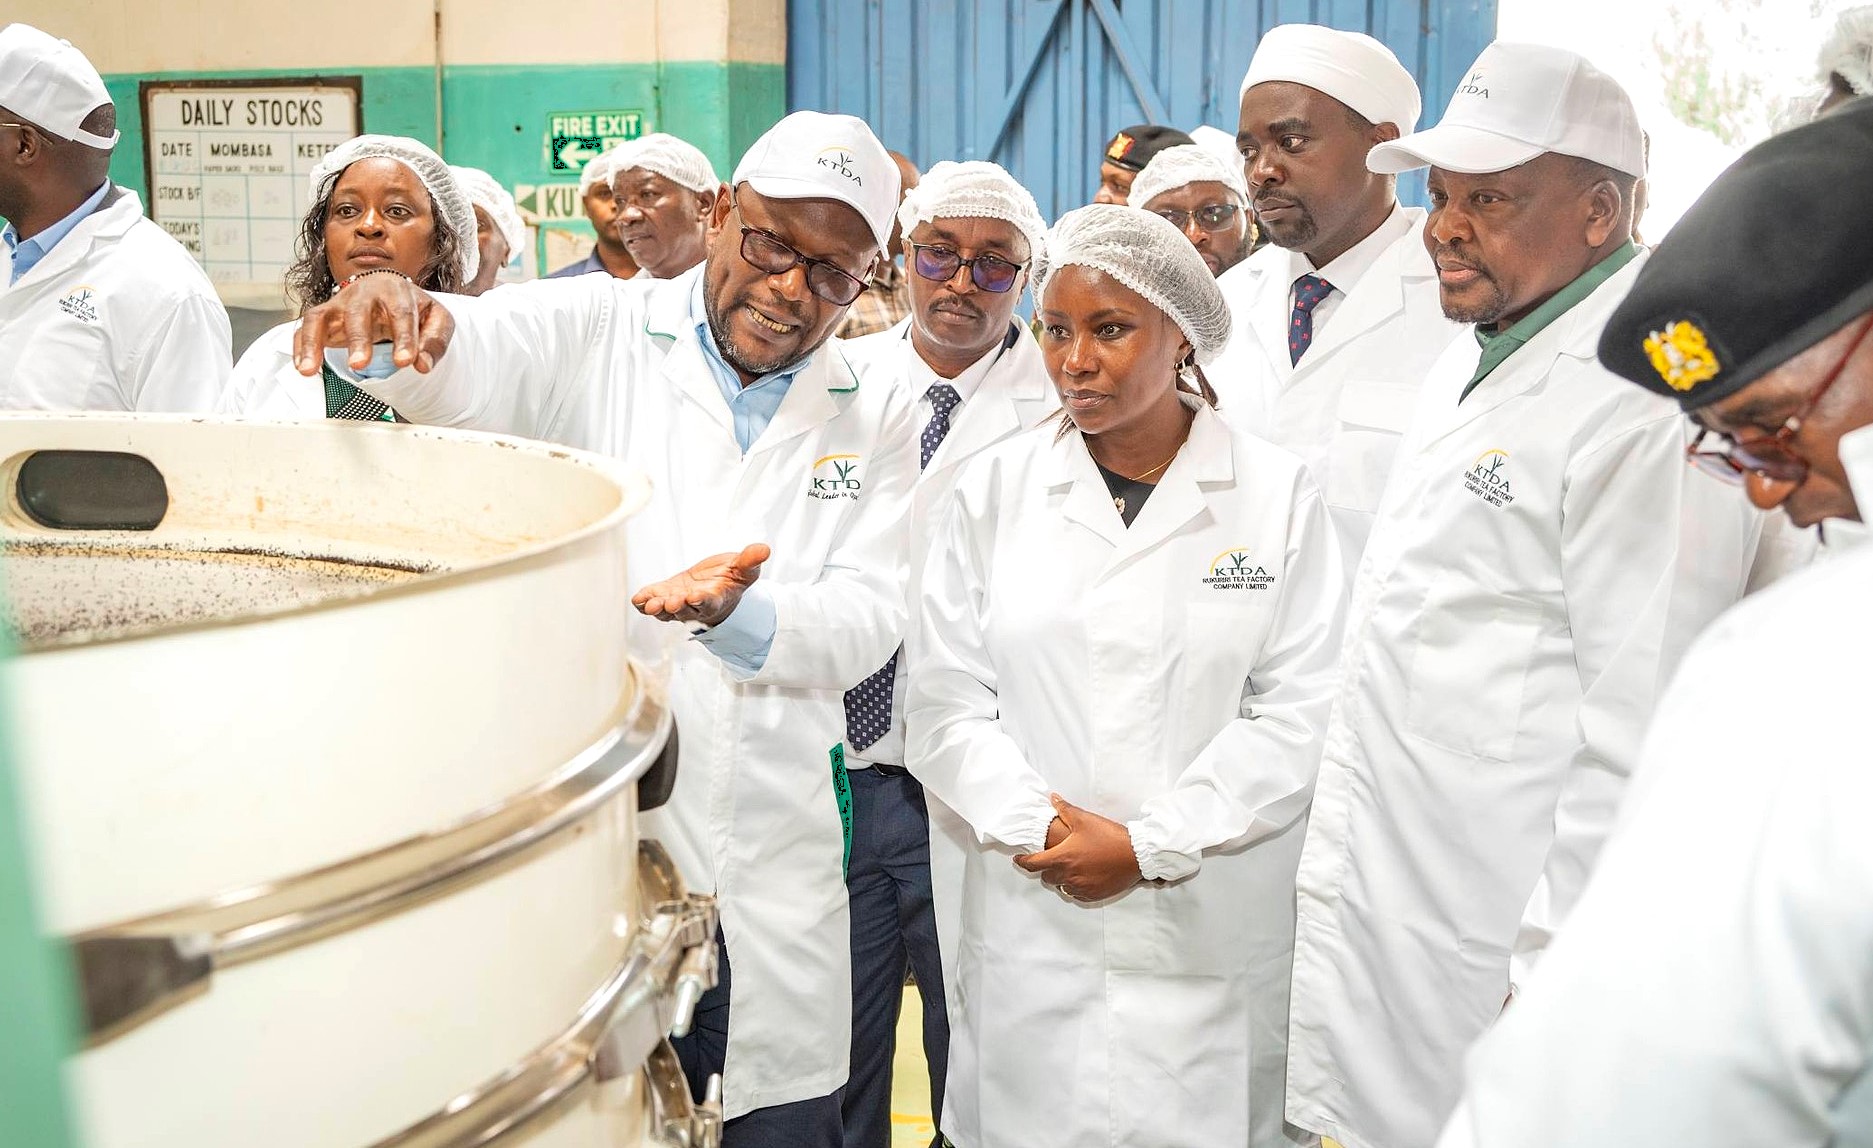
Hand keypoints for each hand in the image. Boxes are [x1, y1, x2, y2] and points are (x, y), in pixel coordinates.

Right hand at [292, 273, 454, 375]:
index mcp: (396, 290)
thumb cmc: (414, 308)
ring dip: (314, 342)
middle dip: (358, 339)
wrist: (391, 292)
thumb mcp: (437, 320)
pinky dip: (301, 346)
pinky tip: (303, 368)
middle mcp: (364, 292)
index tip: (405, 362)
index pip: (401, 313)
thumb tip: (423, 365)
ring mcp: (340, 302)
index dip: (404, 338)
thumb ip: (434, 342)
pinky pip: (306, 328)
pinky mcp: (324, 315)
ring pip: (321, 317)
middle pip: (358, 313)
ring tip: (310, 369)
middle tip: (359, 364)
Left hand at [631, 543, 771, 625]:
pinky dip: (644, 602)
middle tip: (672, 602)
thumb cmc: (730, 580)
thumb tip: (765, 549)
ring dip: (657, 608)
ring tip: (650, 603)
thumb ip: (751, 560)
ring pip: (665, 611)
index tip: (696, 596)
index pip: (708, 603)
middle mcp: (694, 606)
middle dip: (676, 606)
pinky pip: (651, 603)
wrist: (715, 586)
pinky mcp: (663, 595)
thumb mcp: (743, 569)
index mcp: (715, 600)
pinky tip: (638, 598)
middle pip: (684, 610)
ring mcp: (677, 603)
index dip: (701, 600)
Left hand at [1014, 794, 1140, 902]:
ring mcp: (1081, 888)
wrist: (1135, 855)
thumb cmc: (1109, 837)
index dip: (1023, 862)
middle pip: (1046, 877)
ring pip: (1061, 887)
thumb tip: (1053, 799)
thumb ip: (1065, 809)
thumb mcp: (1085, 819)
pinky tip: (1081, 877)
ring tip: (1069, 867)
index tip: (1018, 860)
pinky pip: (1076, 895)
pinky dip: (1075, 887)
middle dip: (1045, 868)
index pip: (1034, 863)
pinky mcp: (1093, 895)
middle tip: (1051, 859)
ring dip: (1060, 878)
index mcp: (1062, 858)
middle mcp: (1068, 876)